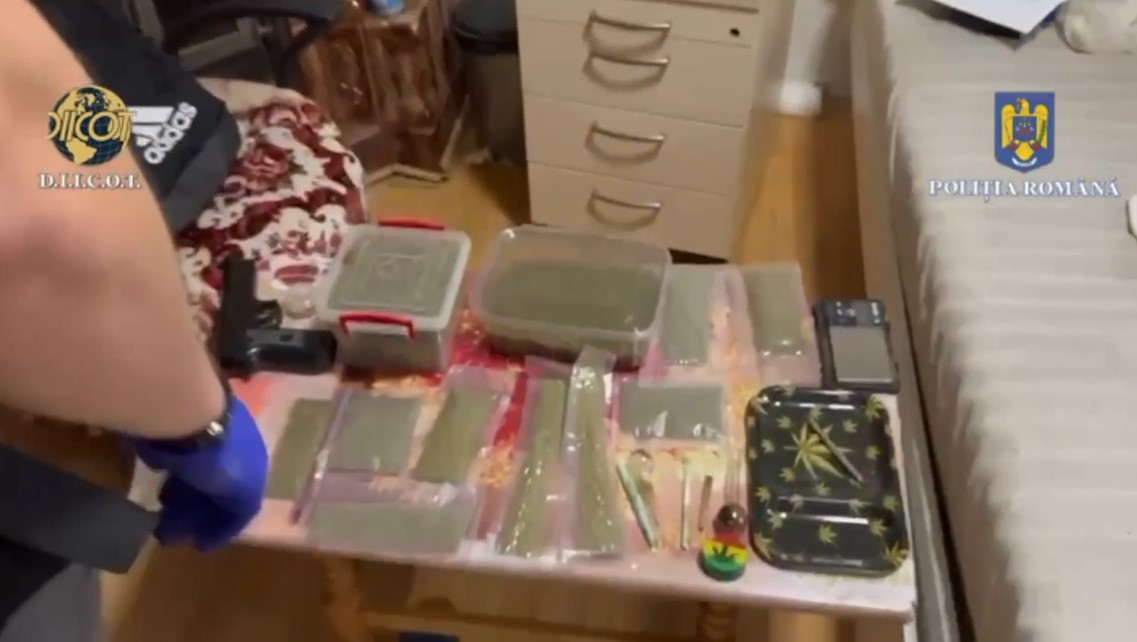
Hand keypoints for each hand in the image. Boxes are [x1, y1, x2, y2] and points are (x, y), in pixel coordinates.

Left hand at [135, 396, 267, 550]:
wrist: (186, 413)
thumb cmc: (221, 458)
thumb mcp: (242, 493)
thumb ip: (238, 512)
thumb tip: (221, 531)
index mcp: (254, 461)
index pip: (241, 497)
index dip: (222, 522)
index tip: (200, 544)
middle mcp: (234, 446)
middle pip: (215, 487)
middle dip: (195, 514)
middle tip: (170, 536)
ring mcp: (204, 436)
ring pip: (193, 476)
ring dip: (178, 501)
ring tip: (155, 521)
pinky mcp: (174, 429)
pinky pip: (173, 462)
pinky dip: (167, 479)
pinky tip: (153, 489)